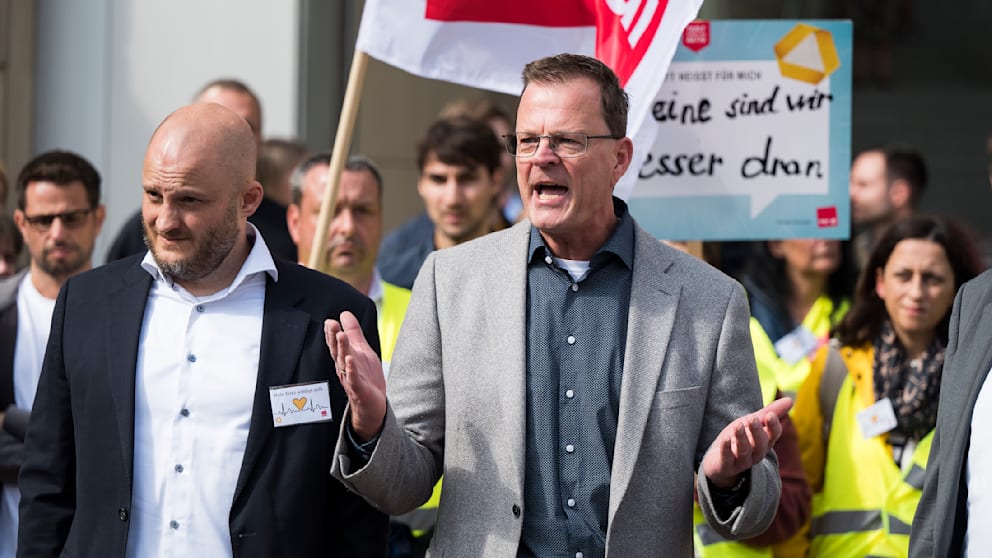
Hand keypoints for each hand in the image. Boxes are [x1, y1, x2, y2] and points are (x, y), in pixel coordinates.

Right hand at [324, 311, 386, 440]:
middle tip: (331, 323)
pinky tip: (350, 360)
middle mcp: (345, 368)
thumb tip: (344, 314)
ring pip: (344, 363)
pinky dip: (351, 369)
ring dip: (342, 349)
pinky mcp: (359, 389)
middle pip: (337, 352)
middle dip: (333, 338)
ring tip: (341, 335)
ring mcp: (351, 379)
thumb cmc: (366, 377)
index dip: (332, 334)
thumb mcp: (361, 351)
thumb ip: (354, 333)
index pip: (336, 344)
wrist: (373, 406)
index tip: (329, 321)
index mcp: (344, 359)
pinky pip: (353, 379)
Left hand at [701, 397, 792, 487]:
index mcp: (765, 442)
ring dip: (742, 439)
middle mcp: (755, 454)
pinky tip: (725, 440)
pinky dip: (726, 450)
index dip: (773, 426)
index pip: (774, 435)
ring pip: (744, 452)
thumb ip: (770, 413)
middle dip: (757, 432)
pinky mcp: (726, 467)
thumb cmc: (740, 438)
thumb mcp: (752, 422)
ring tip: (737, 426)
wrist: (720, 460)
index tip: (770, 415)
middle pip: (760, 445)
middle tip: (752, 419)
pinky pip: (727, 460)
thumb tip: (790, 400)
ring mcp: (741, 462)